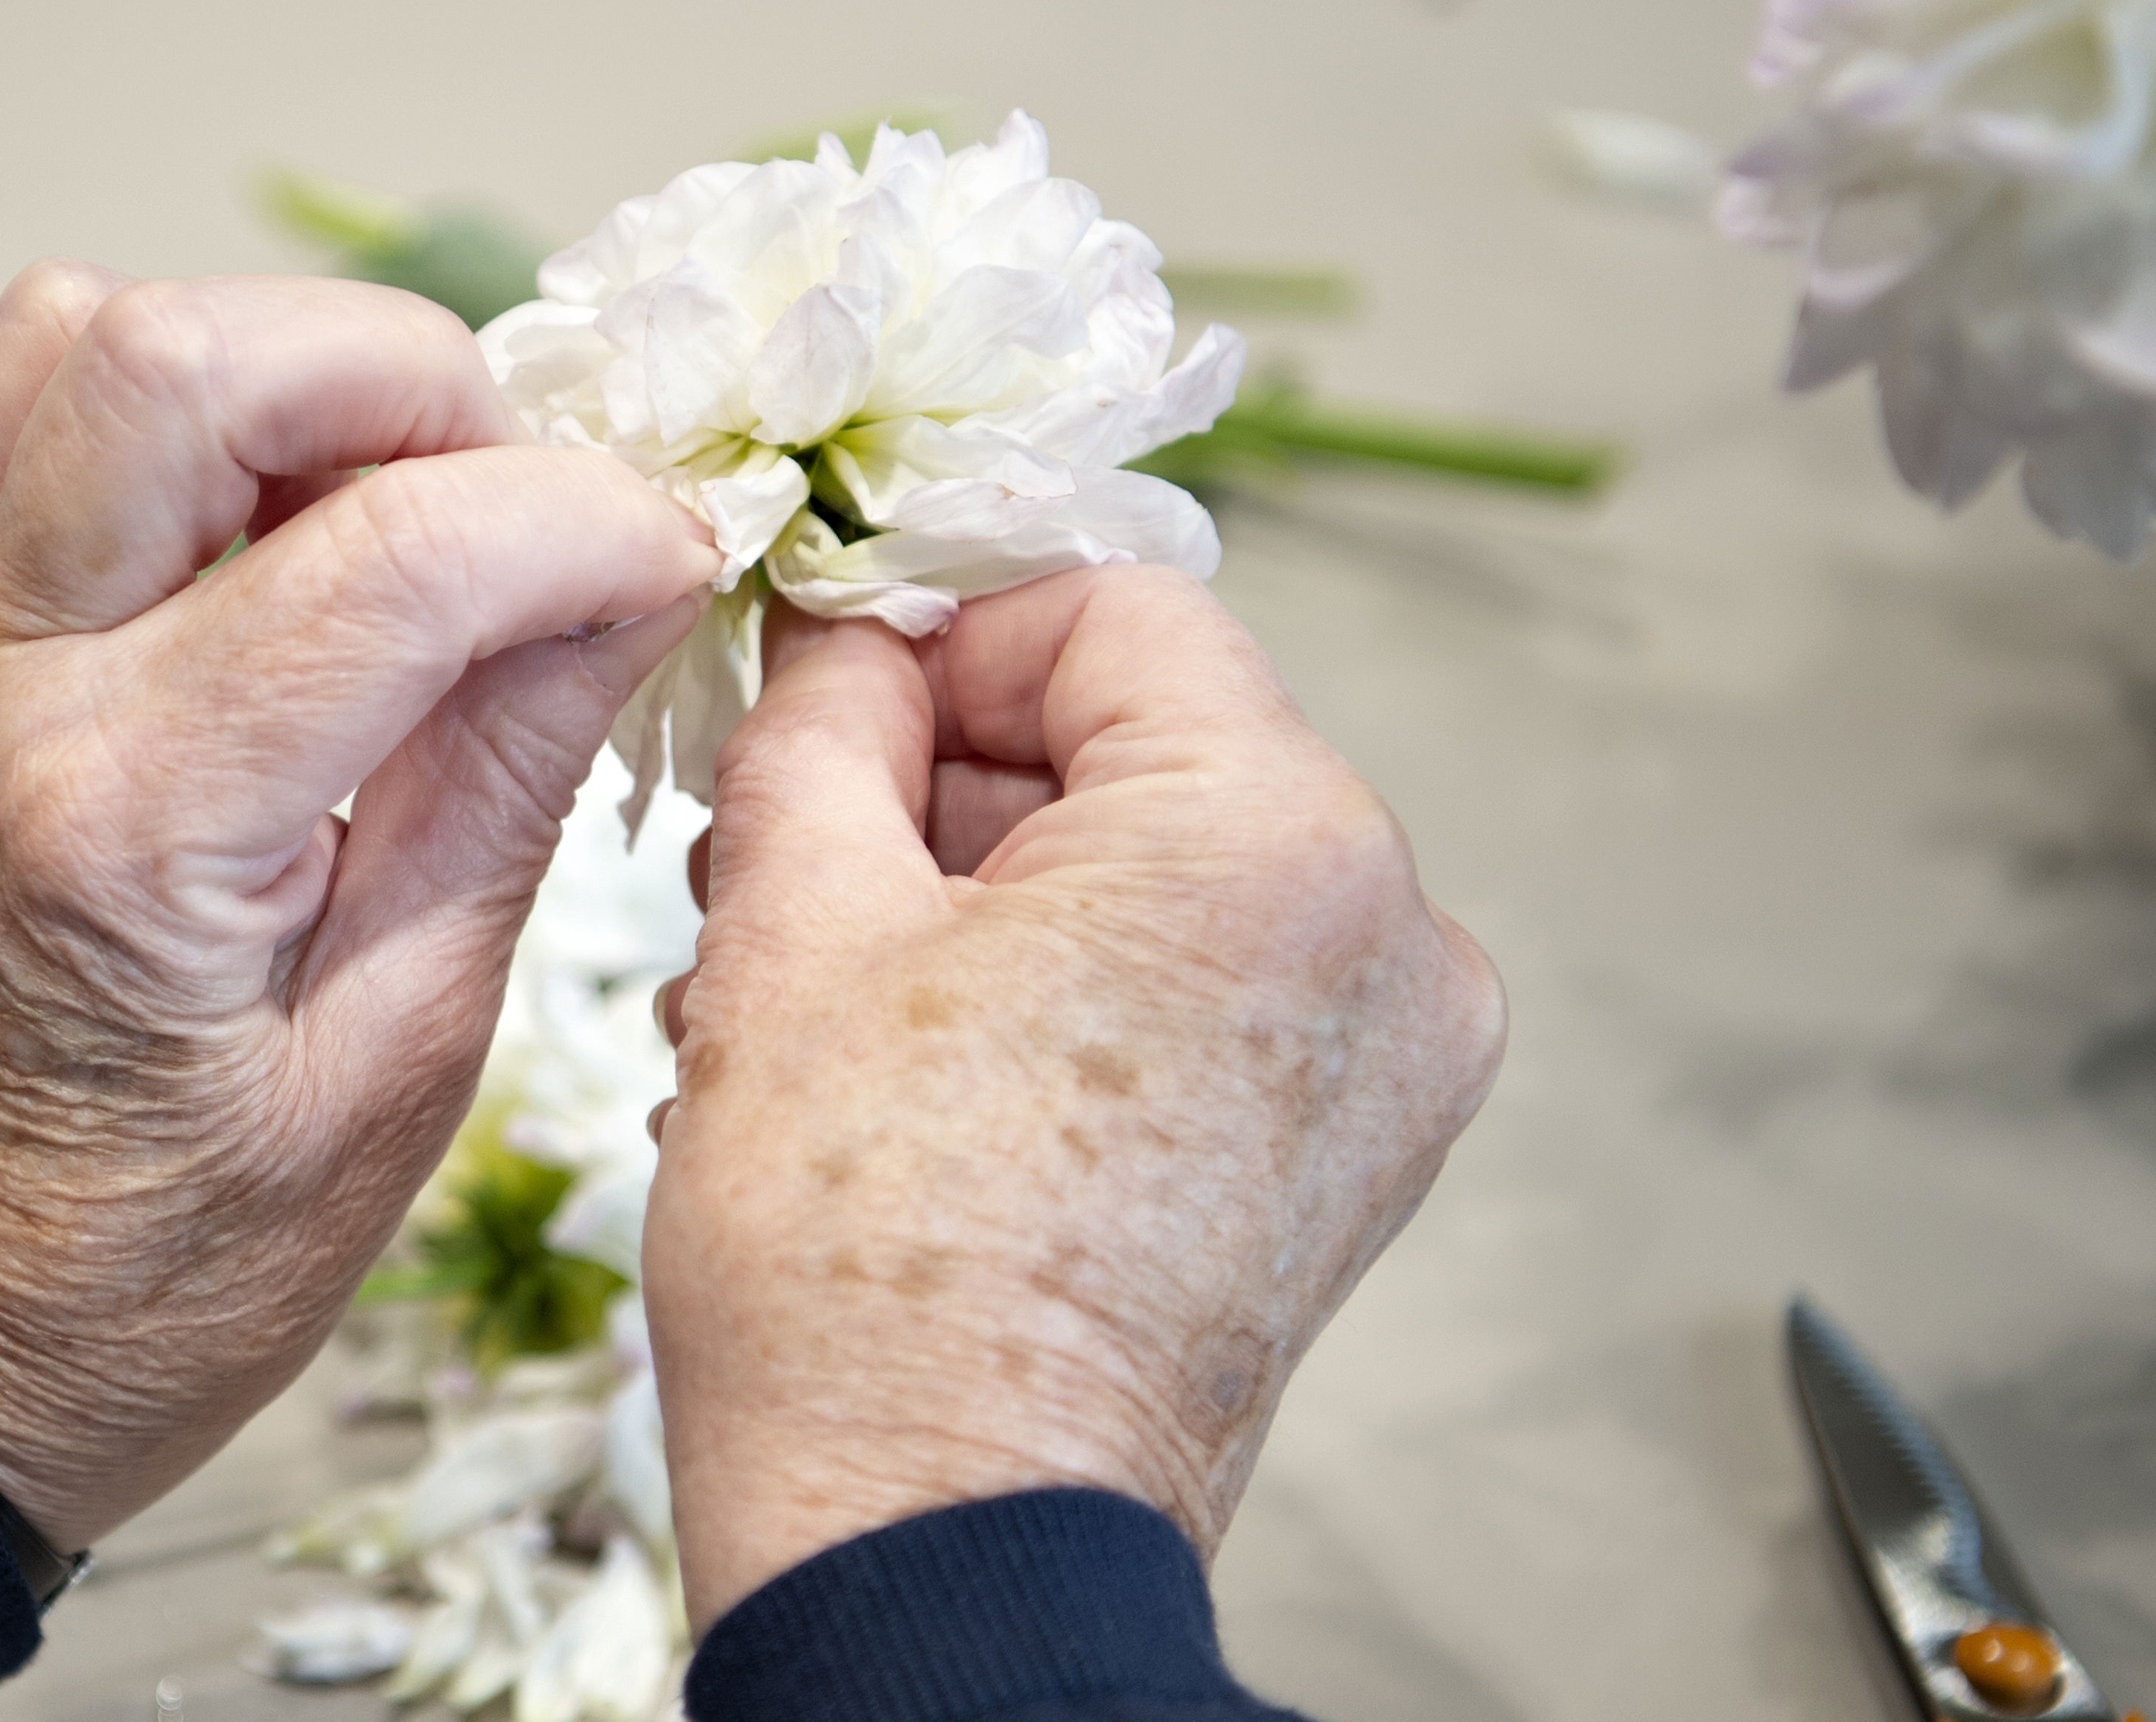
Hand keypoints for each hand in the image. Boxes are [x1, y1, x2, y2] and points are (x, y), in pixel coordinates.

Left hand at [0, 267, 716, 1548]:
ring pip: (62, 336)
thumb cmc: (173, 1242)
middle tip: (503, 511)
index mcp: (134, 820)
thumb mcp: (409, 1050)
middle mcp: (0, 689)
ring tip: (353, 508)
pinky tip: (116, 466)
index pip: (397, 548)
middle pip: (186, 358)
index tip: (663, 558)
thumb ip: (513, 770)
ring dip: (252, 375)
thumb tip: (630, 562)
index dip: (580, 519)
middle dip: (411, 381)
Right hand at [642, 568, 1506, 1629]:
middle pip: (1138, 750)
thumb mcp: (795, 918)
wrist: (939, 1542)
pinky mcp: (1342, 1160)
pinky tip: (897, 1068)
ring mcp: (1384, 1065)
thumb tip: (845, 639)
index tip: (824, 689)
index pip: (1111, 613)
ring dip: (972, 903)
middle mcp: (1385, 938)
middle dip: (938, 792)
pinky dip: (1053, 999)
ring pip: (1154, 881)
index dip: (939, 634)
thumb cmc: (873, 1278)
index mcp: (1280, 838)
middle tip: (771, 865)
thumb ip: (825, 719)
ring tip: (801, 994)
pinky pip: (1194, 999)